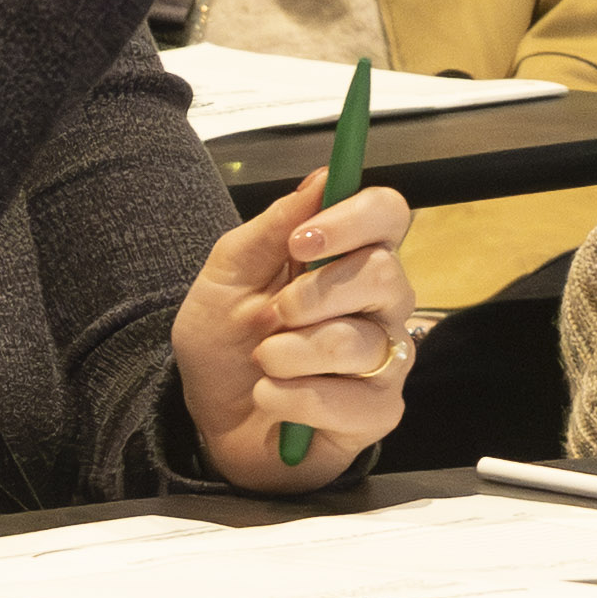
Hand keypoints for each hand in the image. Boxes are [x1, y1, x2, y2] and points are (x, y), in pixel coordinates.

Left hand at [180, 178, 420, 491]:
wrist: (209, 420)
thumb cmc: (226, 343)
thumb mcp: (226, 277)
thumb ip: (271, 228)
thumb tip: (322, 177)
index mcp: (347, 258)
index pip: (387, 214)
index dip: (354, 218)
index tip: (303, 238)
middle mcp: (380, 304)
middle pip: (384, 274)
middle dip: (314, 294)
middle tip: (276, 312)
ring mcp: (386, 359)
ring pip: (358, 342)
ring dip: (290, 353)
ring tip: (264, 361)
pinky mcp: (378, 412)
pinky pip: (347, 400)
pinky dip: (292, 398)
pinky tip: (272, 398)